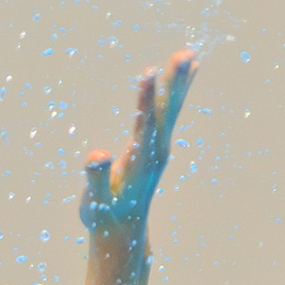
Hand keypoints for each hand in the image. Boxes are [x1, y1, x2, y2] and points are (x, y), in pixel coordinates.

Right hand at [81, 49, 194, 233]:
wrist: (122, 230)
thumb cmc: (104, 215)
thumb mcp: (96, 201)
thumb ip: (96, 178)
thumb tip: (97, 156)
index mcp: (139, 160)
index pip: (144, 124)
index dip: (146, 99)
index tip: (148, 72)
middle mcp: (155, 150)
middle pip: (166, 111)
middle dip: (174, 83)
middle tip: (185, 55)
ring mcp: (158, 147)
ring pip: (171, 109)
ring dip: (179, 82)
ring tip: (188, 56)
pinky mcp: (156, 145)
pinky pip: (169, 113)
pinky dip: (177, 92)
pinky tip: (186, 76)